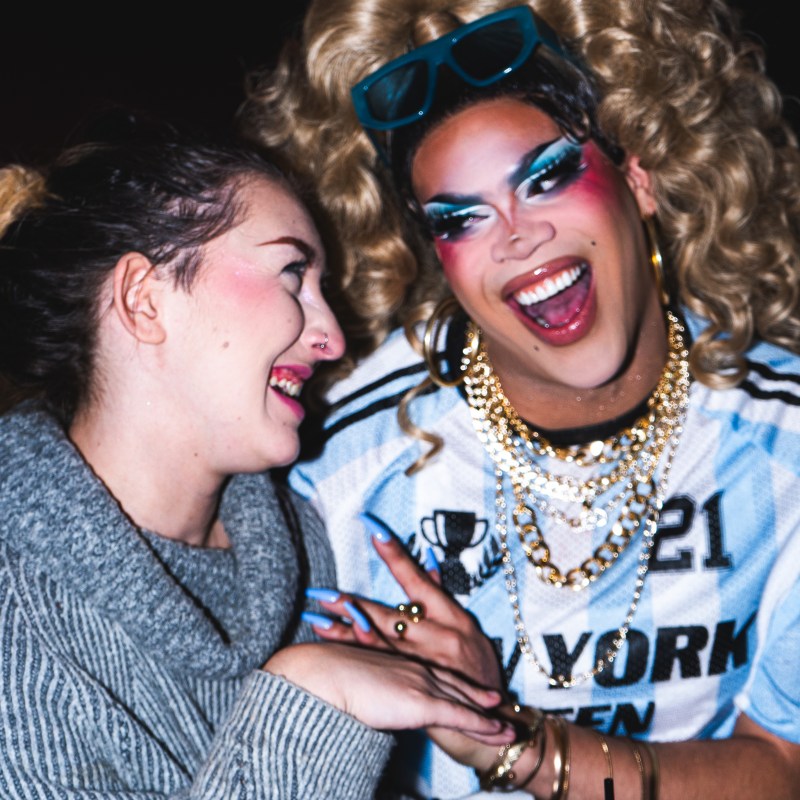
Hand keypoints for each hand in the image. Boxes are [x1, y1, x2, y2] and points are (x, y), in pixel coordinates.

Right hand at [263, 642, 512, 745]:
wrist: (325, 674)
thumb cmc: (330, 675)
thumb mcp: (356, 676)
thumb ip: (372, 685)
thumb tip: (370, 698)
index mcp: (402, 660)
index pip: (437, 673)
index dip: (457, 681)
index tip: (474, 689)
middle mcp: (417, 667)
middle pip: (456, 684)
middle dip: (480, 695)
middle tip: (500, 703)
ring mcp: (422, 682)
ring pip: (464, 701)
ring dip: (489, 715)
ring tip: (508, 726)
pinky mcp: (421, 701)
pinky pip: (460, 716)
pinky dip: (483, 725)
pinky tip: (500, 732)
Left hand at [304, 513, 502, 690]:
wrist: (491, 721)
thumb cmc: (476, 666)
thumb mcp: (466, 626)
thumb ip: (440, 593)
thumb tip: (427, 559)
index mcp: (451, 617)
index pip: (418, 580)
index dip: (396, 555)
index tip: (374, 530)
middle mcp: (435, 638)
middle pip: (389, 616)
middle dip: (355, 604)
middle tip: (322, 592)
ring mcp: (421, 665)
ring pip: (377, 643)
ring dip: (344, 628)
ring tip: (314, 615)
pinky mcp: (411, 688)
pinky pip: (378, 666)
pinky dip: (355, 651)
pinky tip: (332, 641)